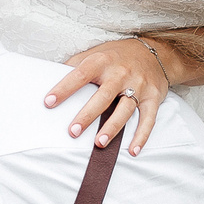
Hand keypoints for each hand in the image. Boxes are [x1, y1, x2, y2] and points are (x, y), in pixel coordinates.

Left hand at [43, 37, 171, 154]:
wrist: (155, 52)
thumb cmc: (116, 56)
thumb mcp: (96, 53)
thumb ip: (76, 64)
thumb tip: (50, 76)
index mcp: (102, 61)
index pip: (80, 75)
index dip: (65, 88)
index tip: (49, 102)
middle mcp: (121, 73)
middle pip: (103, 96)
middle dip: (87, 115)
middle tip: (72, 132)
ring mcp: (139, 86)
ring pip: (125, 109)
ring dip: (112, 127)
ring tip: (99, 143)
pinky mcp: (153, 98)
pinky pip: (149, 119)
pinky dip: (141, 136)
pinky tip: (132, 151)